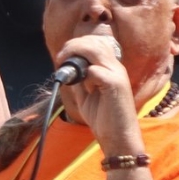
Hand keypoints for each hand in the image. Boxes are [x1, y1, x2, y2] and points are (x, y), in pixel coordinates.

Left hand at [55, 34, 140, 151]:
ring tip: (65, 64)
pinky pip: (96, 71)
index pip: (96, 42)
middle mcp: (116, 68)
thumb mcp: (85, 94)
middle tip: (60, 58)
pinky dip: (85, 75)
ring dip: (76, 54)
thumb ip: (79, 79)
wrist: (117, 138)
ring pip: (96, 50)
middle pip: (95, 42)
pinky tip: (84, 86)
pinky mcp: (116, 86)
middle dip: (73, 45)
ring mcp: (118, 75)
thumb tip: (66, 68)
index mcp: (111, 68)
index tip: (62, 56)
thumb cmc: (103, 118)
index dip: (77, 44)